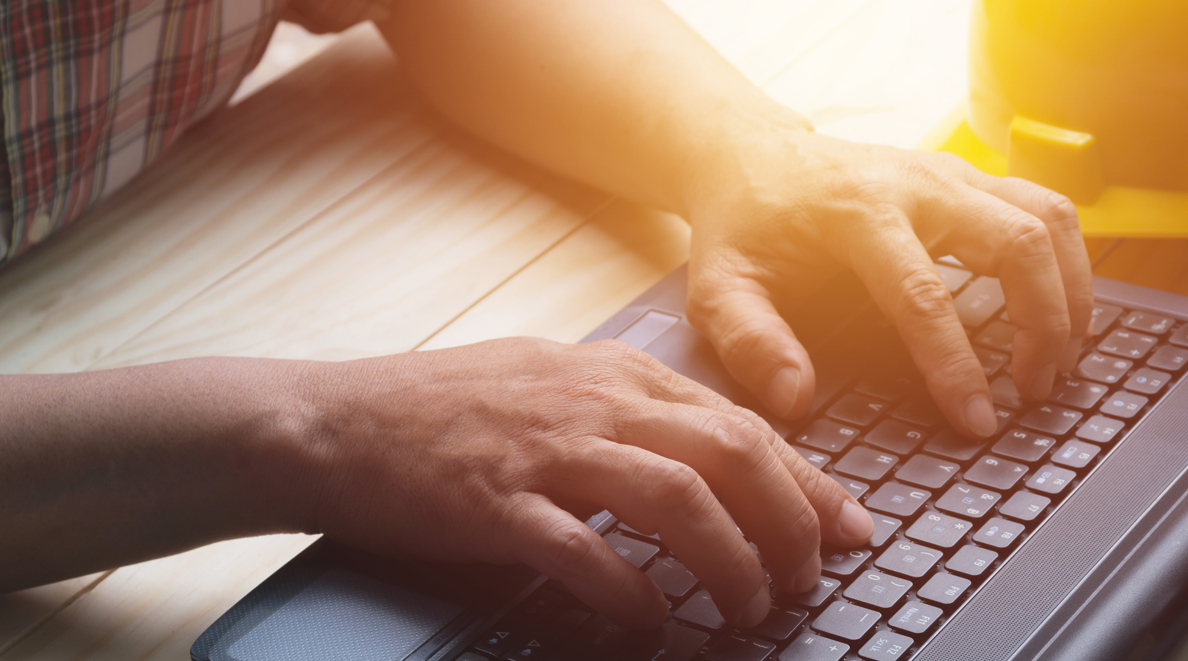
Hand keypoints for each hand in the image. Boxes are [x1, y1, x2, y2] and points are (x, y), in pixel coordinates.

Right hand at [283, 338, 872, 627]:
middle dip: (789, 521)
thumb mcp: (552, 380)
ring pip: (676, 497)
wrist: (334, 420)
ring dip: (729, 559)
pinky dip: (629, 591)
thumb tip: (714, 454)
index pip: (741, 423)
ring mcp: (546, 450)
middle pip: (729, 452)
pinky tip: (652, 623)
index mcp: (616, 374)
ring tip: (749, 609)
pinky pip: (582, 549)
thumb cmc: (445, 408)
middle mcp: (593, 402)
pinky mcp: (496, 502)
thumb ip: (631, 408)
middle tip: (808, 579)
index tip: (853, 529)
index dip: (809, 481)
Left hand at [680, 129, 1093, 434]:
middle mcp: (918, 183)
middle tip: (1035, 392)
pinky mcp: (972, 177)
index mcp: (857, 212)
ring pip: (1050, 218)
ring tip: (1061, 361)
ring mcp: (953, 172)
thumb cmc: (743, 228)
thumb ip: (750, 342)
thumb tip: (796, 398)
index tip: (979, 421)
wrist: (752, 156)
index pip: (925, 295)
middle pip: (1018, 243)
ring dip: (1071, 292)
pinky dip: (1067, 263)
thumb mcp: (718, 288)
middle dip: (1043, 324)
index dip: (957, 365)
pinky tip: (1059, 316)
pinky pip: (1045, 209)